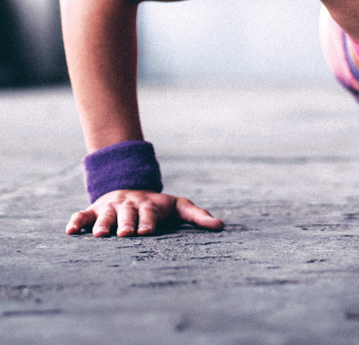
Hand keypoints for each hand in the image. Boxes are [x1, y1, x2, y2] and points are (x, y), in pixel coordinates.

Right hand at [66, 190, 224, 236]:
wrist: (133, 188)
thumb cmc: (160, 206)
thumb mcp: (180, 207)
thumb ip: (199, 216)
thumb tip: (222, 226)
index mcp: (150, 205)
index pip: (150, 215)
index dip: (148, 222)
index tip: (147, 232)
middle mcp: (129, 205)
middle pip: (127, 215)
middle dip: (126, 224)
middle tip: (126, 234)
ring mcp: (110, 207)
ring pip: (105, 215)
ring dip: (102, 224)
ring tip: (100, 235)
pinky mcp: (94, 210)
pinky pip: (83, 214)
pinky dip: (77, 221)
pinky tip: (70, 231)